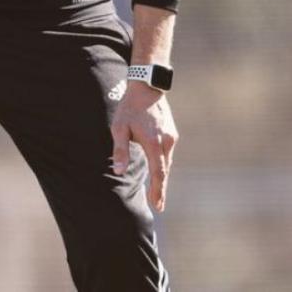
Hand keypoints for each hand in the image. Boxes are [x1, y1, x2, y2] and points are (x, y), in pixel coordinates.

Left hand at [110, 81, 177, 211]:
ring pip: (167, 162)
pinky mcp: (172, 132)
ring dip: (162, 177)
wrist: (147, 87)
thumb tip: (119, 171)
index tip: (157, 206)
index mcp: (154, 144)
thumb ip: (120, 150)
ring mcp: (171, 137)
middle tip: (159, 205)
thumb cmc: (130, 108)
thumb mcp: (119, 128)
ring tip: (157, 191)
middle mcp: (166, 142)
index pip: (158, 174)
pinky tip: (158, 169)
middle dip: (161, 189)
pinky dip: (163, 164)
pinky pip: (168, 153)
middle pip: (165, 171)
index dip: (158, 191)